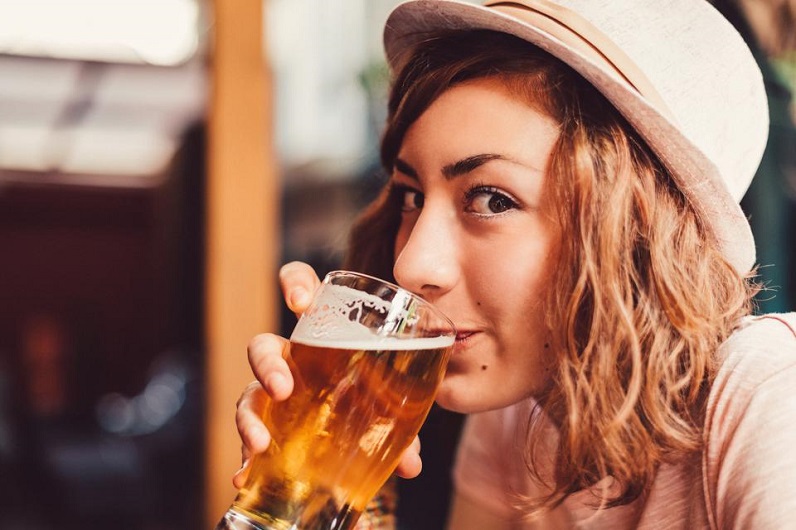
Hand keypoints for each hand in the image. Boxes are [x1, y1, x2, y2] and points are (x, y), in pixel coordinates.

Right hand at [232, 262, 423, 487]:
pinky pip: (250, 440)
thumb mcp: (392, 400)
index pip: (301, 287)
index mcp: (323, 331)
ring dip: (248, 418)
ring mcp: (276, 395)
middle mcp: (293, 359)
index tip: (299, 302)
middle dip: (267, 364)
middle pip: (263, 347)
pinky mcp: (270, 429)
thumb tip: (412, 465)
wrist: (363, 429)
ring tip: (258, 444)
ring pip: (249, 395)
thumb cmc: (376, 394)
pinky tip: (242, 477)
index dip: (294, 284)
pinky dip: (245, 460)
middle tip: (282, 388)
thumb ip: (402, 424)